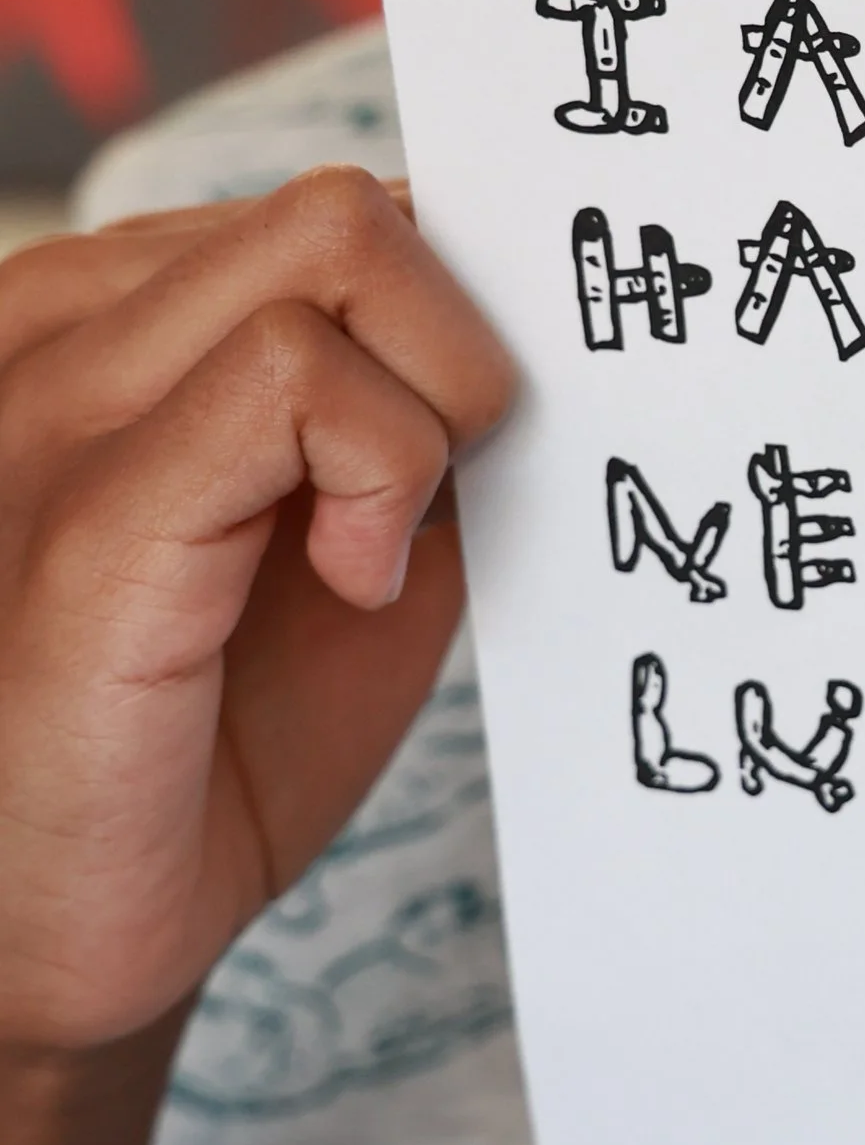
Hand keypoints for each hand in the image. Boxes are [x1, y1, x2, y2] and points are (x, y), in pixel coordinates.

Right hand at [0, 175, 514, 1060]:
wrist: (60, 940)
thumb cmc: (202, 744)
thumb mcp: (330, 534)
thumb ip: (394, 411)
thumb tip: (529, 320)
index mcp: (106, 317)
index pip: (341, 208)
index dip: (450, 316)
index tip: (467, 448)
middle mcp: (58, 327)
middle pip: (351, 204)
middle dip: (460, 346)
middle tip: (437, 503)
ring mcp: (54, 406)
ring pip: (337, 243)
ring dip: (432, 402)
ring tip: (374, 549)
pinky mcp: (88, 517)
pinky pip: (287, 369)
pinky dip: (386, 467)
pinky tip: (354, 582)